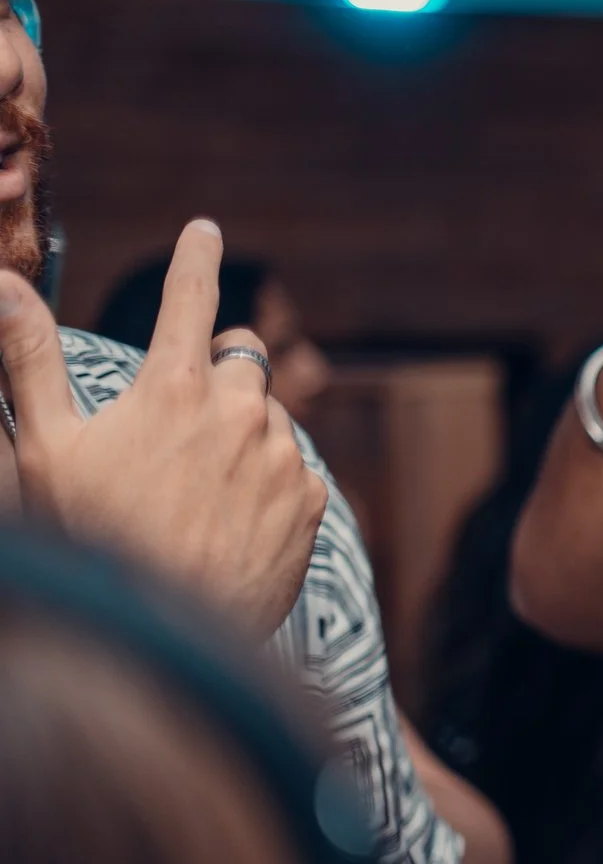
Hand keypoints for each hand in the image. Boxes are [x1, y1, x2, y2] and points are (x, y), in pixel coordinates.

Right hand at [0, 219, 327, 636]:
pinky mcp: (312, 501)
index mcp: (173, 387)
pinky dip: (265, 480)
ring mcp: (282, 455)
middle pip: (242, 360)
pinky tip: (227, 519)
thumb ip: (26, 359)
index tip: (206, 229)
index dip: (196, 260)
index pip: (189, 301)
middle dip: (217, 371)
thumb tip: (2, 282)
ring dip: (238, 432)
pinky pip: (293, 469)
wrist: (161, 634)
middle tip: (181, 416)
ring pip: (267, 418)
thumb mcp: (44, 447)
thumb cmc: (92, 538)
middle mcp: (239, 410)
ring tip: (192, 489)